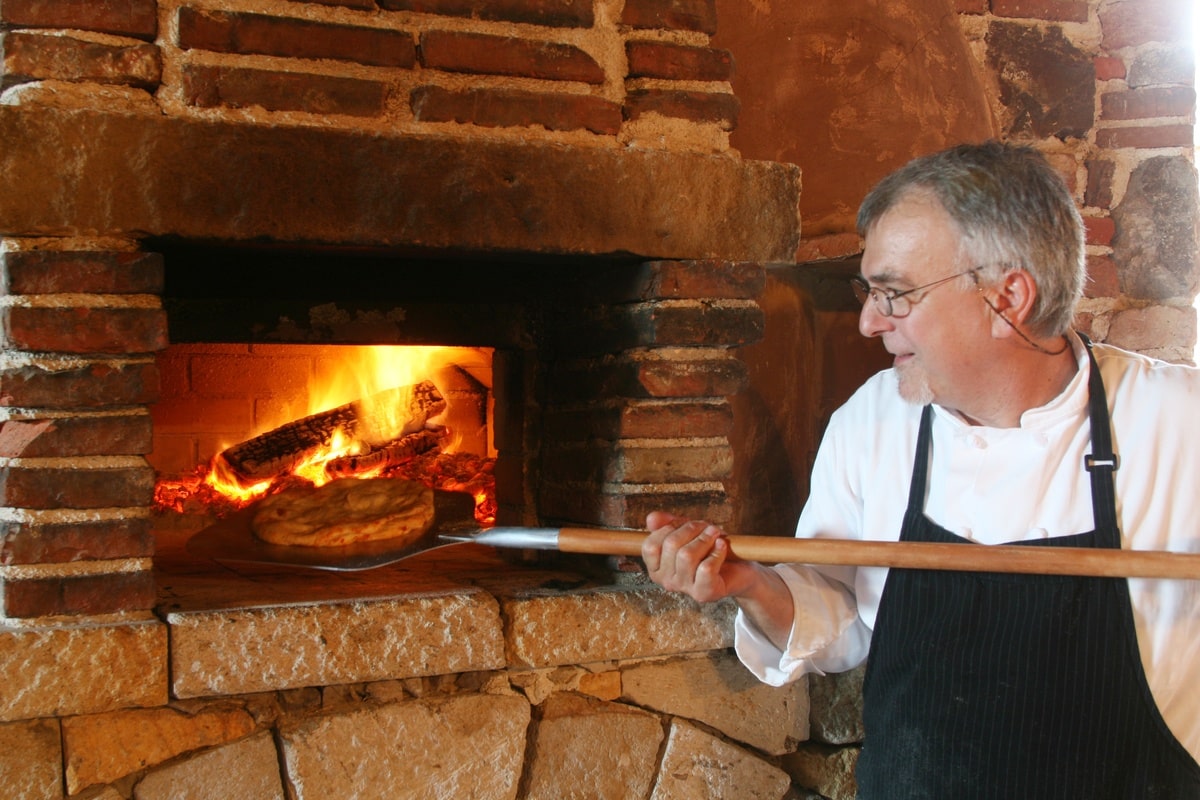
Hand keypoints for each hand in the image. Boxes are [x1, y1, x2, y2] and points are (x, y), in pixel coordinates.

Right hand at [641, 510, 759, 602]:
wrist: (738, 568)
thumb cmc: (709, 549)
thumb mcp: (687, 532)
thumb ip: (667, 524)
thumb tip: (651, 518)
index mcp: (657, 568)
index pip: (651, 545)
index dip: (669, 527)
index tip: (686, 523)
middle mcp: (667, 581)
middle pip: (670, 545)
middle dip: (691, 529)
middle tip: (707, 527)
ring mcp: (685, 589)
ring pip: (687, 556)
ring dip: (705, 539)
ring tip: (715, 535)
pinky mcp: (704, 593)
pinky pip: (706, 568)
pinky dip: (717, 552)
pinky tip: (722, 546)